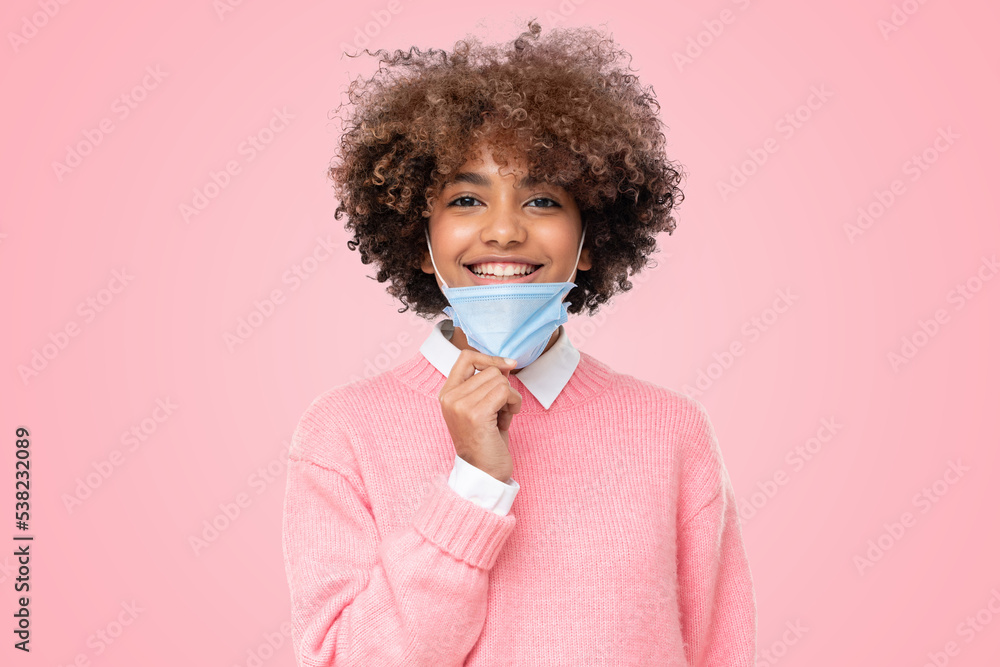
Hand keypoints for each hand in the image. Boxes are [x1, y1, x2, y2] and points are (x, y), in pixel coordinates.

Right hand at [438, 349, 521, 481]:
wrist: (483, 473)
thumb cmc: (486, 442)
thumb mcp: (483, 407)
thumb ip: (488, 385)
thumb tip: (505, 364)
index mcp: (448, 393)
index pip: (466, 357)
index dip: (489, 357)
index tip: (507, 365)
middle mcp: (450, 397)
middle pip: (490, 370)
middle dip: (504, 388)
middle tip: (501, 410)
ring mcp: (461, 405)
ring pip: (500, 380)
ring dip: (510, 398)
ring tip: (502, 418)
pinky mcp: (476, 414)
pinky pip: (505, 392)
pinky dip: (514, 404)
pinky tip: (508, 419)